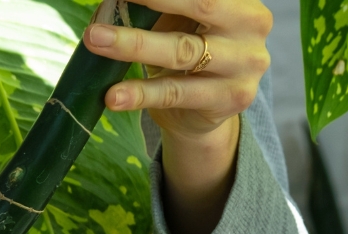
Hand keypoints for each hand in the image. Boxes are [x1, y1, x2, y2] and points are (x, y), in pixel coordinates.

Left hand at [82, 0, 271, 233]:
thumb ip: (157, 6)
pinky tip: (114, 96)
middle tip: (106, 9)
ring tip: (96, 40)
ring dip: (133, 45)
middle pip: (199, 5)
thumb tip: (111, 1)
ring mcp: (245, 64)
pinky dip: (141, 93)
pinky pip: (176, 93)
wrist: (206, 108)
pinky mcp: (230, 99)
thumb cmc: (189, 48)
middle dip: (148, 0)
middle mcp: (251, 24)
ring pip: (183, 51)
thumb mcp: (179, 19)